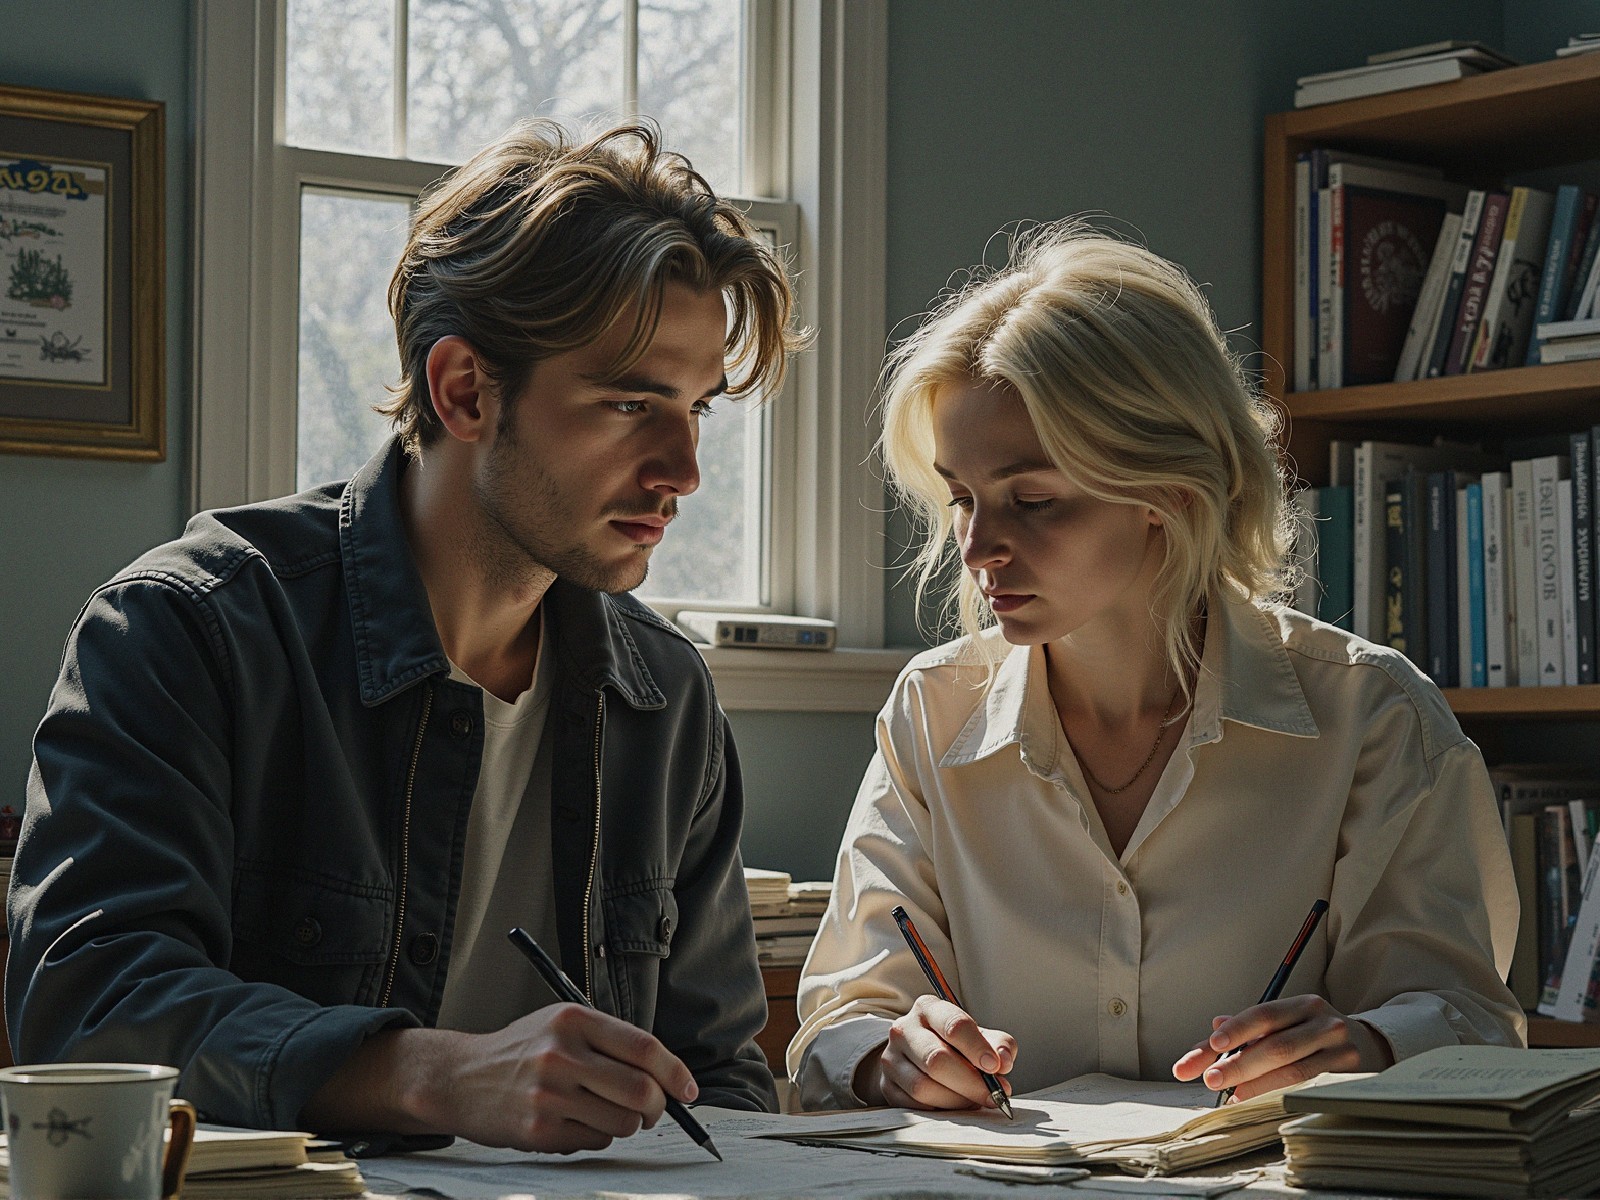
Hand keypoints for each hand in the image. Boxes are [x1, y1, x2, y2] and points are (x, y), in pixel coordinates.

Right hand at [305, 1003, 698, 1153]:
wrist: (461, 1077)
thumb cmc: (522, 1050)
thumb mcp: (562, 1024)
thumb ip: (611, 1043)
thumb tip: (667, 1077)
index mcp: (574, 1020)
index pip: (644, 1047)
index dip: (676, 1072)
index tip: (689, 1090)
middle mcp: (562, 1054)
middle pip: (640, 1090)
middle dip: (659, 1107)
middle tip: (655, 1111)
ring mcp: (549, 1094)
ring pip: (623, 1122)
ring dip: (627, 1125)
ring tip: (605, 1113)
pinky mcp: (538, 1130)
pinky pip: (595, 1141)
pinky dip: (597, 1136)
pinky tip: (575, 1122)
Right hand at [855, 994, 1015, 1110]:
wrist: (915, 1057)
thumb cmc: (953, 1045)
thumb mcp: (977, 1036)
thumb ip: (998, 1043)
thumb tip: (1004, 1060)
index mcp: (928, 1009)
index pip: (953, 1025)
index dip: (977, 1048)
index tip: (996, 1067)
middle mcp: (904, 1029)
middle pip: (936, 1059)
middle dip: (971, 1082)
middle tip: (994, 1095)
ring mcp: (891, 1058)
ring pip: (923, 1087)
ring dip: (957, 1100)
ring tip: (975, 1101)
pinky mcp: (887, 1086)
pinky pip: (915, 1106)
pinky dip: (940, 1110)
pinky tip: (955, 1106)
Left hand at [1170, 995, 1394, 1102]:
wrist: (1370, 1046)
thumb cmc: (1315, 1034)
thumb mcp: (1287, 1022)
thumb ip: (1249, 1027)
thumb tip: (1213, 1027)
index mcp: (1303, 1005)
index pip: (1264, 1015)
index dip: (1237, 1029)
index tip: (1213, 1043)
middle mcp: (1324, 1024)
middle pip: (1277, 1046)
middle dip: (1240, 1064)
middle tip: (1212, 1078)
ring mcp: (1340, 1052)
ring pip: (1294, 1072)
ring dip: (1258, 1086)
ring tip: (1232, 1097)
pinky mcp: (1351, 1078)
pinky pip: (1311, 1090)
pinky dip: (1282, 1097)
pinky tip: (1261, 1104)